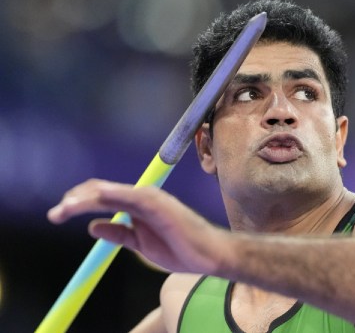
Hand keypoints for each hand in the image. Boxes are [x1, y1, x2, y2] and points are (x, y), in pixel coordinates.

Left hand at [48, 179, 229, 273]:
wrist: (207, 255)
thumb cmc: (181, 248)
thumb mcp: (140, 244)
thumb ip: (118, 234)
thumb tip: (92, 226)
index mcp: (138, 205)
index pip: (103, 196)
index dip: (80, 202)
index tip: (60, 213)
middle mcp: (141, 196)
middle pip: (101, 190)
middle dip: (74, 200)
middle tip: (55, 214)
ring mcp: (148, 197)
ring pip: (108, 191)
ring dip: (82, 199)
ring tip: (63, 209)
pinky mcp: (155, 202)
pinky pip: (126, 196)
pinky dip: (107, 196)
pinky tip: (91, 200)